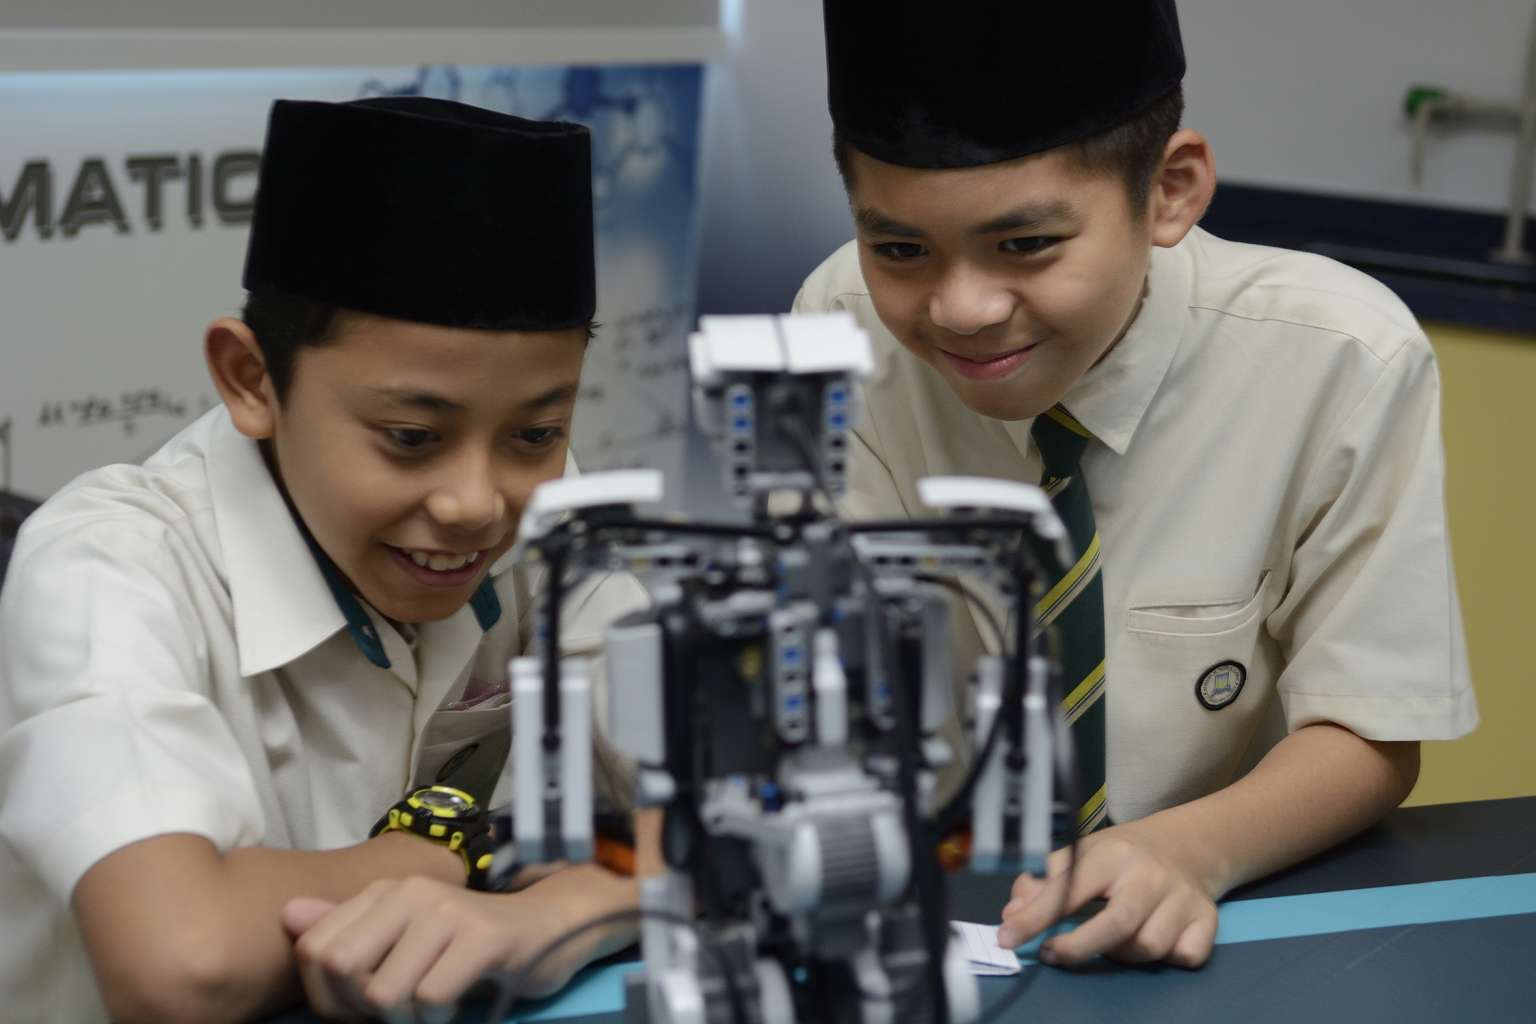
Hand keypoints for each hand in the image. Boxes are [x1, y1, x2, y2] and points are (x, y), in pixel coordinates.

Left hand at [282, 872, 615, 1021]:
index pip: (314, 950)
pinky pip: (431, 998)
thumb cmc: (466, 942)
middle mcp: (410, 892)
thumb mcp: (403, 935)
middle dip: (360, 1009)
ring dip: (406, 1018)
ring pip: (386, 992)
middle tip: (396, 1012)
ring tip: (430, 1007)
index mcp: (384, 891)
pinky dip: (439, 1017)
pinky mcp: (482, 938)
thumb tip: (289, 915)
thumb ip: (347, 927)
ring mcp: (447, 911)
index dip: (327, 997)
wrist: (545, 928)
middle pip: (341, 968)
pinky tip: (458, 1004)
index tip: (360, 1009)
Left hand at [994, 824, 1218, 967]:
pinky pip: (1184, 956)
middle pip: (1117, 924)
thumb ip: (1045, 881)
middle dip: (1078, 948)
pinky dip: (1167, 958)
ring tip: (1109, 939)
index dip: (1035, 916)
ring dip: (1121, 954)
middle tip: (1051, 954)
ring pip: (1149, 948)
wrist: (1189, 845)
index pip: (1070, 887)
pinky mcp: (1207, 919)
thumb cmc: (1124, 855)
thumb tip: (1013, 912)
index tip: (1007, 936)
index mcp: (1112, 855)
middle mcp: (1150, 875)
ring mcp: (1183, 898)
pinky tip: (1153, 938)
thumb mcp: (1083, 854)